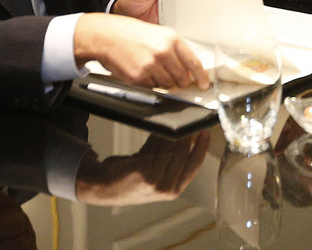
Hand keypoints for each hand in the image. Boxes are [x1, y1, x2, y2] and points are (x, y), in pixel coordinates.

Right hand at [73, 13, 208, 90]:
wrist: (106, 36)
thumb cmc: (130, 34)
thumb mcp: (158, 34)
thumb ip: (175, 50)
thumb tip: (187, 69)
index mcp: (171, 39)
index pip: (193, 62)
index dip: (201, 77)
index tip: (203, 84)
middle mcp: (163, 52)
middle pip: (182, 78)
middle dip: (181, 82)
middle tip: (176, 80)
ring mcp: (151, 65)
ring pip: (168, 85)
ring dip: (164, 82)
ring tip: (153, 70)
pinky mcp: (139, 77)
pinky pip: (152, 87)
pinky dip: (150, 83)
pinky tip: (143, 71)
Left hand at [75, 131, 209, 205]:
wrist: (105, 187)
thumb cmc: (132, 181)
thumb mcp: (157, 177)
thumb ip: (171, 162)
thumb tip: (184, 136)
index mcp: (173, 191)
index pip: (194, 166)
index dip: (201, 148)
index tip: (205, 132)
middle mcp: (166, 188)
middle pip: (183, 154)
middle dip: (187, 135)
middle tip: (189, 120)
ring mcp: (154, 181)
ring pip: (170, 148)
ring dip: (172, 132)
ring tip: (175, 120)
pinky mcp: (142, 171)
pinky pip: (155, 147)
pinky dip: (158, 134)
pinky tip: (158, 127)